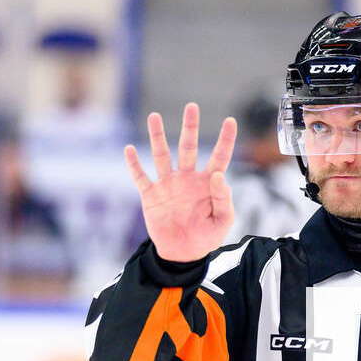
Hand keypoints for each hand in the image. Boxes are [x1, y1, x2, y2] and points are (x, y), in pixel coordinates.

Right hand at [125, 102, 237, 261]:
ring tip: (154, 117)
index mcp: (207, 183)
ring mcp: (168, 185)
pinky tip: (130, 150)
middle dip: (190, 127)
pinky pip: (141, 177)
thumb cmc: (206, 236)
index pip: (219, 156)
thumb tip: (218, 175)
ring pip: (162, 155)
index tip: (231, 121)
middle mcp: (187, 178)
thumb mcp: (223, 221)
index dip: (226, 139)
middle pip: (188, 147)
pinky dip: (134, 165)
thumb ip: (224, 198)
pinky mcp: (151, 196)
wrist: (182, 254)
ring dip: (158, 137)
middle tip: (192, 107)